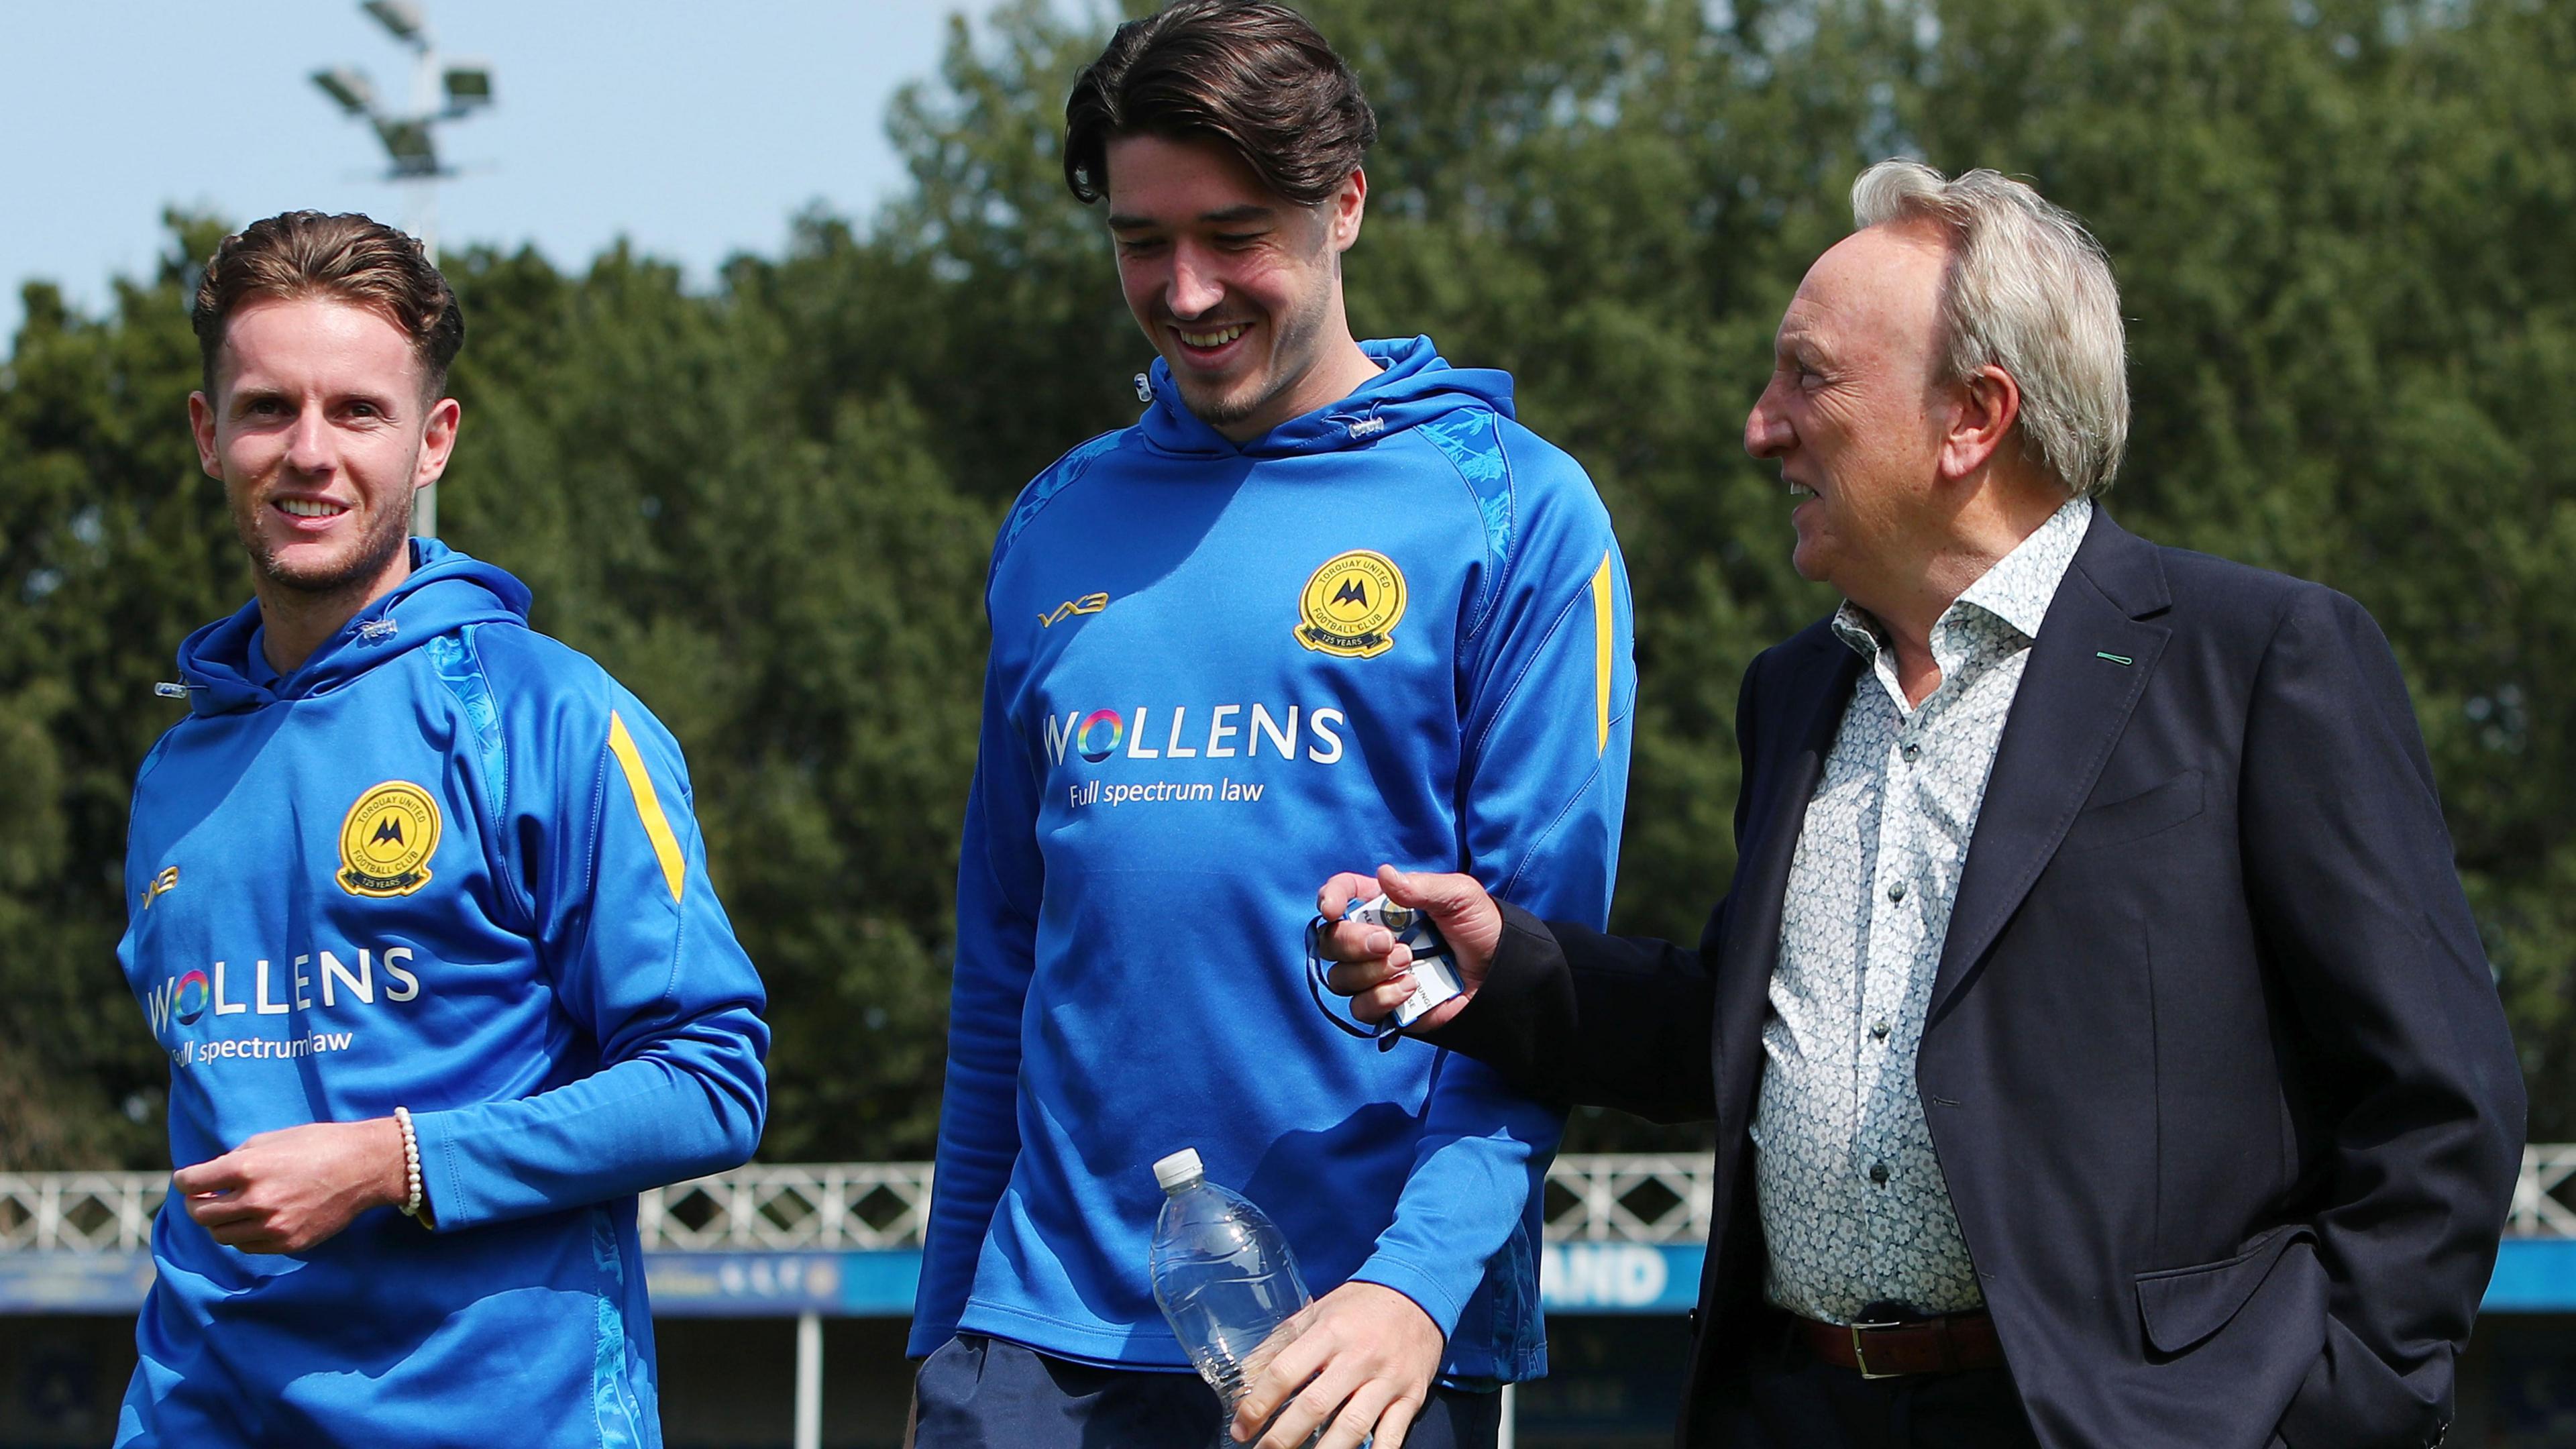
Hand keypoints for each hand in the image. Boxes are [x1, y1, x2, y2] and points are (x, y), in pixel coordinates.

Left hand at [172, 1117, 409, 1253]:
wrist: (364, 1166)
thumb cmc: (317, 1145)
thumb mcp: (270, 1140)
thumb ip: (234, 1160)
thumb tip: (207, 1179)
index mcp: (246, 1168)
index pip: (189, 1182)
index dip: (184, 1180)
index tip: (188, 1180)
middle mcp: (255, 1200)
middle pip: (199, 1214)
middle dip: (196, 1203)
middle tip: (204, 1197)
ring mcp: (272, 1225)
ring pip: (220, 1235)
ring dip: (219, 1221)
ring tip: (231, 1209)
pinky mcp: (287, 1242)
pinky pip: (247, 1246)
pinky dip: (243, 1234)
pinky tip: (255, 1219)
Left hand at [1231, 1281, 1444, 1448]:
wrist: (1420, 1293)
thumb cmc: (1361, 1305)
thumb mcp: (1318, 1310)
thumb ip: (1283, 1342)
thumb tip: (1246, 1375)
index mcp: (1330, 1332)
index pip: (1285, 1372)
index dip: (1258, 1404)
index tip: (1242, 1427)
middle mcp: (1358, 1357)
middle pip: (1315, 1406)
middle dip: (1282, 1438)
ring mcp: (1387, 1379)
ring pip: (1352, 1427)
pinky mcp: (1411, 1396)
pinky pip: (1392, 1436)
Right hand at [1313, 865, 1501, 1032]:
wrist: (1500, 974)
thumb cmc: (1479, 927)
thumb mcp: (1459, 896)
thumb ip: (1421, 887)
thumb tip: (1383, 874)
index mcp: (1383, 906)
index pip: (1341, 895)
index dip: (1328, 898)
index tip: (1332, 909)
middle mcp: (1371, 940)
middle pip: (1330, 941)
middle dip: (1352, 942)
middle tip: (1389, 942)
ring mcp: (1375, 974)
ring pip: (1339, 977)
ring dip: (1371, 971)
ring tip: (1409, 963)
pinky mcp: (1386, 1005)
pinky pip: (1360, 1008)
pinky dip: (1382, 998)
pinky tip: (1411, 988)